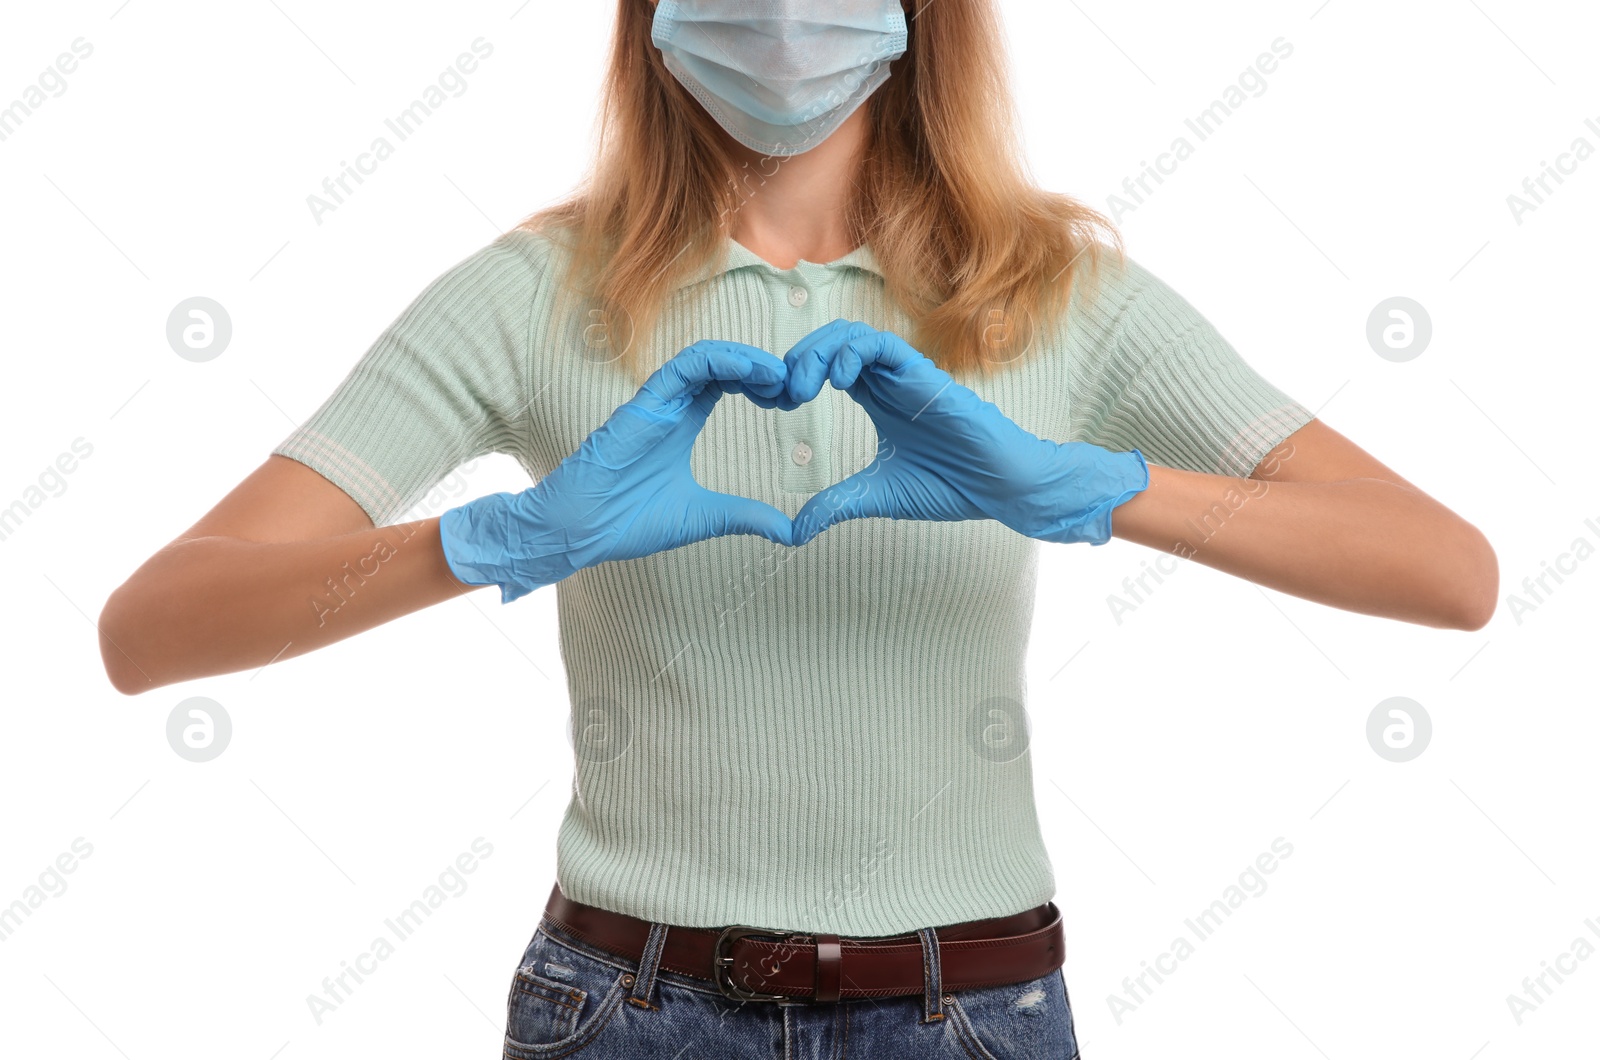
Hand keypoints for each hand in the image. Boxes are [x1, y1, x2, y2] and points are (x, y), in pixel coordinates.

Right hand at [439, 340, 794, 601]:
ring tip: (779, 375)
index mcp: (682, 423)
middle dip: (762, 368)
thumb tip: (791, 533)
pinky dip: (722, 361)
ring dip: (747, 359)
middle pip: (723, 364)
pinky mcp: (644, 403)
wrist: (580, 532)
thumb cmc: (627, 522)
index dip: (761, 383)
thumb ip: (745, 517)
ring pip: (707, 357)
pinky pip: (686, 367)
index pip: (727, 383)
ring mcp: (657, 401)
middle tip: (794, 385)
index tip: (790, 400)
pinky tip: (752, 371)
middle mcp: (671, 405)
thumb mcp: (704, 518)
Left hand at [783, 319, 1150, 545]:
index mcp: (875, 398)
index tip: (777, 404)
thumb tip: (794, 530)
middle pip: (831, 342)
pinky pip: (883, 344)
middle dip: (799, 359)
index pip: (825, 366)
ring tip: (803, 386)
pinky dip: (853, 353)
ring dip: (819, 351)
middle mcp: (887, 379)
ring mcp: (905, 374)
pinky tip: (837, 382)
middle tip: (783, 393)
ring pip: (852, 335)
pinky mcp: (924, 375)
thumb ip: (836, 504)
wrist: (1000, 487)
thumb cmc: (950, 486)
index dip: (795, 376)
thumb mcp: (876, 495)